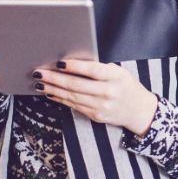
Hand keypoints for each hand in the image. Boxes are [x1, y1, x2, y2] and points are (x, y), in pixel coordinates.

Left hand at [34, 60, 157, 136]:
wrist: (139, 110)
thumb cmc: (126, 85)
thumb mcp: (119, 72)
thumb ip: (99, 68)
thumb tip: (71, 63)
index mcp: (116, 77)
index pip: (92, 70)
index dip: (75, 66)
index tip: (58, 62)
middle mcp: (109, 92)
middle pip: (77, 85)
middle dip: (55, 79)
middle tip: (39, 72)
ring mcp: (102, 106)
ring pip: (72, 97)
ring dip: (53, 89)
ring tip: (39, 82)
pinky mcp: (96, 116)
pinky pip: (74, 106)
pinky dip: (61, 99)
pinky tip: (51, 93)